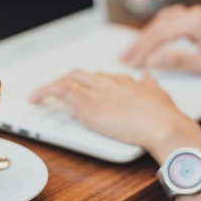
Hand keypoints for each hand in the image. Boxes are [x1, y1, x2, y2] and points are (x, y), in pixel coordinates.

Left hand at [29, 69, 200, 163]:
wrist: (163, 125)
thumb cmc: (165, 116)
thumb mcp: (159, 95)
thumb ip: (150, 85)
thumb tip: (147, 76)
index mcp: (124, 80)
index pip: (99, 77)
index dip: (88, 83)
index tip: (82, 88)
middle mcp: (107, 81)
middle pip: (80, 75)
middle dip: (66, 82)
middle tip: (57, 90)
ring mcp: (95, 90)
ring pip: (67, 80)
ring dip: (52, 87)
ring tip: (38, 94)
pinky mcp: (86, 102)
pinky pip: (58, 90)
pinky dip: (43, 92)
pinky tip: (34, 97)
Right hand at [121, 4, 200, 75]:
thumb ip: (177, 61)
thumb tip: (152, 60)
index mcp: (194, 21)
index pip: (159, 34)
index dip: (141, 49)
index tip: (129, 61)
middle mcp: (192, 13)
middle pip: (157, 27)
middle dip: (139, 44)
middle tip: (124, 58)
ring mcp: (193, 14)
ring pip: (161, 23)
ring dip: (146, 37)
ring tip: (133, 51)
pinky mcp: (195, 19)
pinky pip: (169, 22)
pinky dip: (157, 31)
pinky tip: (151, 38)